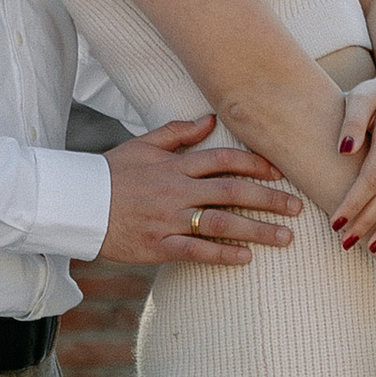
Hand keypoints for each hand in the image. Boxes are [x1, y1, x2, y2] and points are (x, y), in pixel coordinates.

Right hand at [96, 113, 300, 267]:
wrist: (77, 204)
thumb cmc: (110, 173)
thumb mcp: (142, 145)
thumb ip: (177, 132)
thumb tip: (210, 118)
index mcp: (175, 165)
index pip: (223, 160)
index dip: (255, 164)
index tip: (280, 172)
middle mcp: (177, 190)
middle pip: (232, 192)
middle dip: (269, 200)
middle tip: (298, 208)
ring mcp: (168, 219)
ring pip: (221, 223)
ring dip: (257, 230)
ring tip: (285, 238)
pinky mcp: (158, 245)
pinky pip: (196, 251)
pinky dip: (222, 254)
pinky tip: (246, 257)